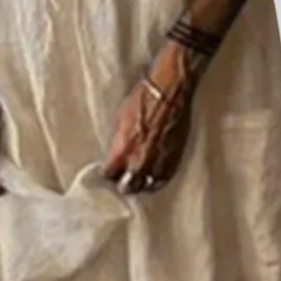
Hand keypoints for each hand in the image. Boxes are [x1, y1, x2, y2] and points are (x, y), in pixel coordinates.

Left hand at [102, 47, 198, 194]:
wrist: (169, 93)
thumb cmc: (142, 100)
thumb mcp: (120, 121)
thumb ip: (117, 144)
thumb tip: (114, 155)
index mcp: (121, 151)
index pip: (108, 175)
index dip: (107, 175)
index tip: (108, 173)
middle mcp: (138, 162)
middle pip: (126, 187)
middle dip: (122, 184)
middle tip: (121, 180)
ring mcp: (157, 164)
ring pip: (145, 187)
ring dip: (139, 185)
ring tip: (137, 181)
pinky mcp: (173, 162)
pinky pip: (162, 181)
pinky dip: (156, 182)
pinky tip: (152, 179)